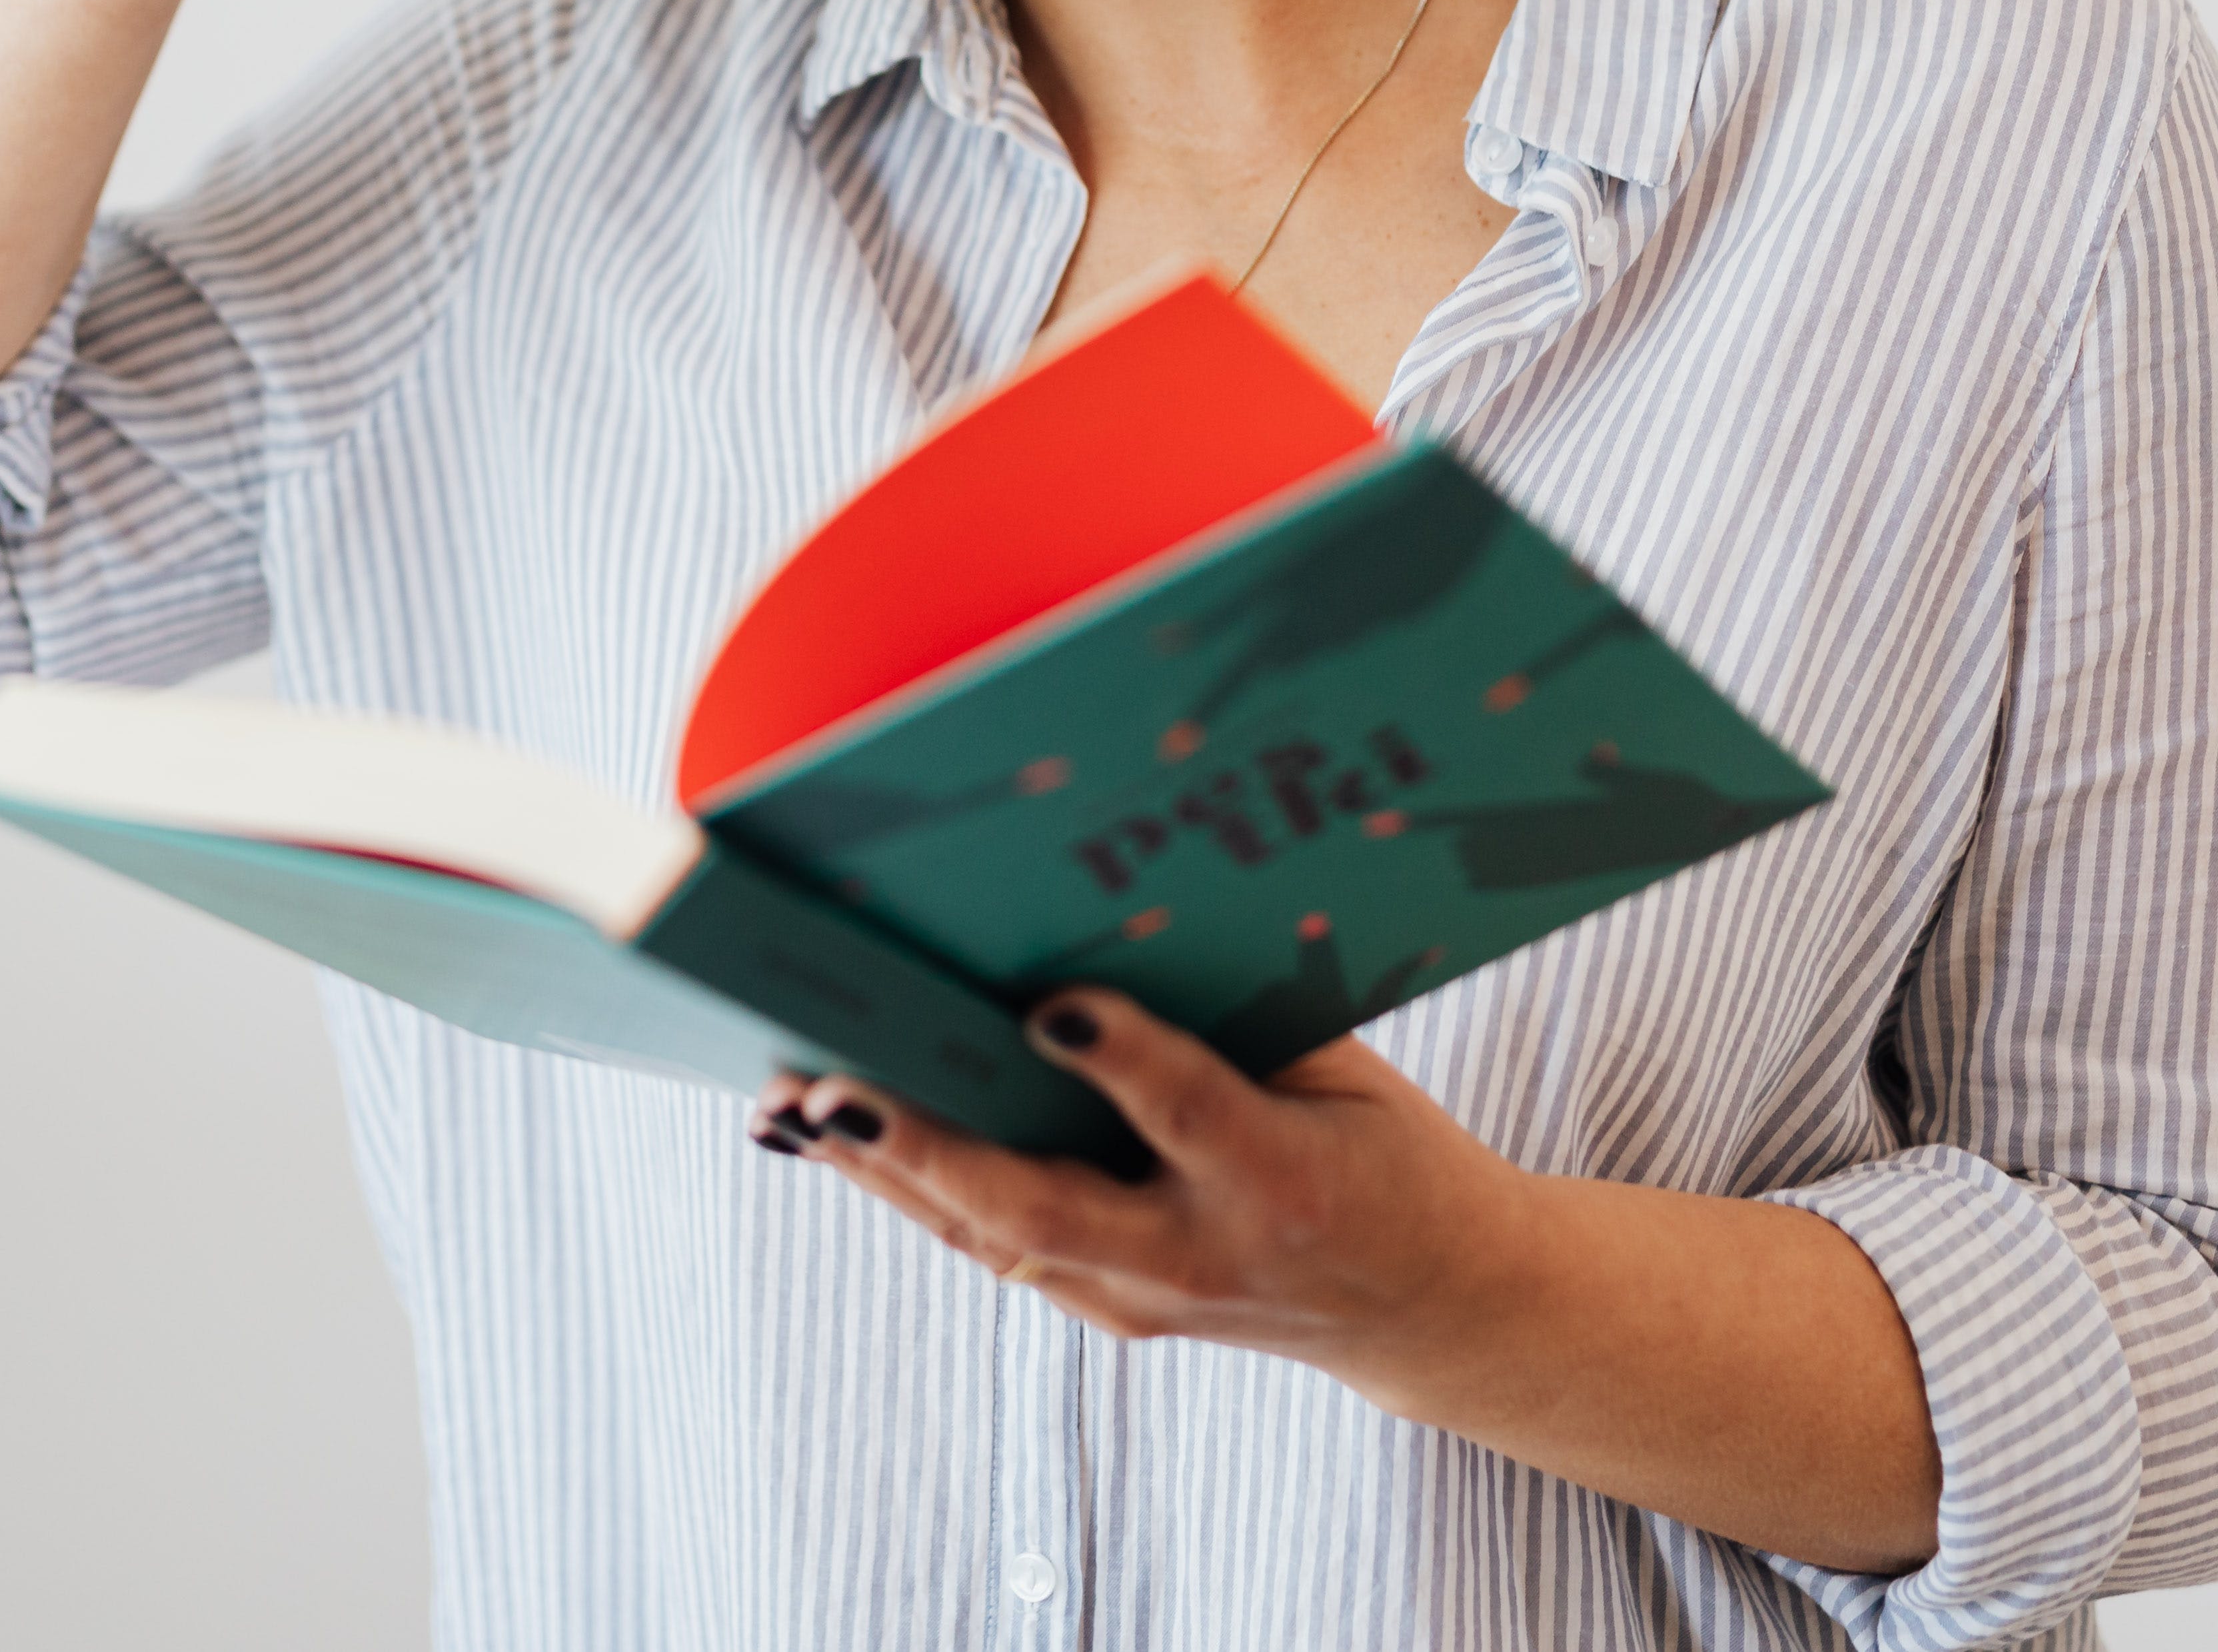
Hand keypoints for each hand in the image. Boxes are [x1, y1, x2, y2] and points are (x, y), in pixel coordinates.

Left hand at [753, 991, 1527, 1405]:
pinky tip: (824, 1134)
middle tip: (833, 1088)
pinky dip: (903, 1185)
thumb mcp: (1344, 1072)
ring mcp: (1143, 1301)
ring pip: (990, 1234)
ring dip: (882, 1167)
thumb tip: (1111, 910)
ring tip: (787, 1099)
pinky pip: (989, 1241)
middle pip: (1045, 1210)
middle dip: (932, 1148)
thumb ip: (1238, 1011)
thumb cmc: (1382, 1151)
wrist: (1430, 1303)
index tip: (1049, 1003)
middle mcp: (1200, 1257)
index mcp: (1285, 1181)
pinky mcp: (1106, 1308)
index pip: (1187, 1111)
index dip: (1120, 1057)